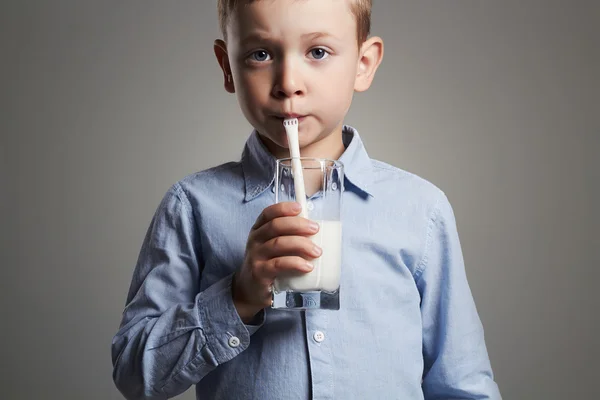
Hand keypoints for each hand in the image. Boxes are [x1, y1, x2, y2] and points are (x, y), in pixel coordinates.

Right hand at [232, 202, 320, 322]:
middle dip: (298, 225)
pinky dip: (295, 263)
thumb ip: (288, 236)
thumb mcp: (272, 247)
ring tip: (317, 251)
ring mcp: (256, 256)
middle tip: (315, 229)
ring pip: (278, 244)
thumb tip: (317, 230)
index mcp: (259, 230)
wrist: (250, 290)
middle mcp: (255, 240)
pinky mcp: (260, 273)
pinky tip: (307, 266)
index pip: (268, 213)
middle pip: (275, 226)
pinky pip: (278, 264)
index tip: (300, 208)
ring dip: (301, 244)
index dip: (284, 208)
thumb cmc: (268, 264)